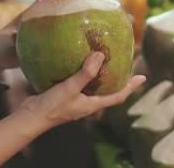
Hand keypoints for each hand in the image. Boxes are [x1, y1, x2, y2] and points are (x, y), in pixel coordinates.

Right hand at [19, 53, 145, 129]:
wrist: (31, 117)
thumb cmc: (53, 106)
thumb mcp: (71, 88)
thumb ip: (86, 73)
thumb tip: (101, 55)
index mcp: (92, 105)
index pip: (118, 96)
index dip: (131, 87)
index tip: (143, 77)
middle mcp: (87, 103)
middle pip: (108, 92)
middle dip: (118, 79)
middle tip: (125, 64)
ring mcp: (76, 100)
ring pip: (94, 87)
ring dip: (101, 75)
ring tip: (105, 60)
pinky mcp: (65, 95)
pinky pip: (79, 83)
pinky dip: (83, 73)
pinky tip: (78, 62)